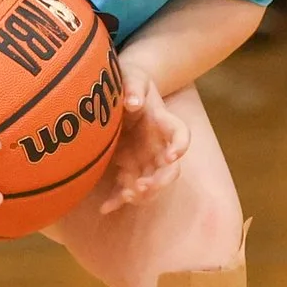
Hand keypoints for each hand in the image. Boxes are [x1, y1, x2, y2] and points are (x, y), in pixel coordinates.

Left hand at [96, 58, 189, 212]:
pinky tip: (105, 208)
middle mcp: (159, 145)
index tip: (173, 156)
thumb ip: (134, 88)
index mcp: (163, 121)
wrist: (122, 93)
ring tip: (126, 197)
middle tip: (144, 187)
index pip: (180, 134)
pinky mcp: (128, 167)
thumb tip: (133, 102)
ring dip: (142, 194)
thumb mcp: (132, 78)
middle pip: (170, 169)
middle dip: (160, 181)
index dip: (180, 146)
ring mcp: (145, 158)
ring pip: (151, 183)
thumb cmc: (131, 82)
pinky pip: (126, 188)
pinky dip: (118, 199)